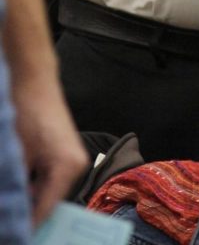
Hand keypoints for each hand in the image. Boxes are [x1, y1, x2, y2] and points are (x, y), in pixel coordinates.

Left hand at [14, 72, 86, 224]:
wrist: (33, 82)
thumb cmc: (27, 112)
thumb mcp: (18, 155)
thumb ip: (19, 187)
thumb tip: (13, 213)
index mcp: (69, 167)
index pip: (46, 210)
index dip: (27, 227)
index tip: (13, 237)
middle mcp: (75, 166)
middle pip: (49, 203)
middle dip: (29, 214)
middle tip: (10, 222)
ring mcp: (71, 160)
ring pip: (48, 193)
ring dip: (30, 200)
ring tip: (11, 207)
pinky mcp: (64, 155)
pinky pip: (48, 180)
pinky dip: (33, 187)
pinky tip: (16, 190)